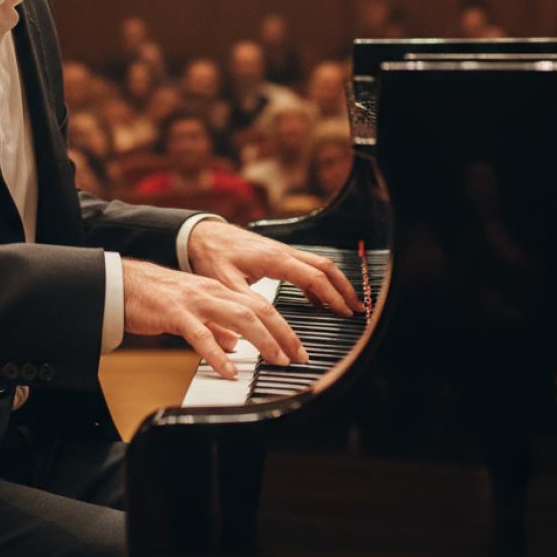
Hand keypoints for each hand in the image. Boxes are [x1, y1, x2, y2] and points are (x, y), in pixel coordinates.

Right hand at [121, 258, 307, 380]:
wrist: (122, 285)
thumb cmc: (155, 298)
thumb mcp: (193, 309)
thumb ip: (215, 325)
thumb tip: (235, 344)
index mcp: (217, 290)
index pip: (259, 305)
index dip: (282, 326)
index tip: (297, 348)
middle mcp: (211, 291)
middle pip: (256, 309)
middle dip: (282, 333)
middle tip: (298, 357)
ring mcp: (194, 301)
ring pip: (238, 317)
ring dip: (262, 340)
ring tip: (276, 361)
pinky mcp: (175, 313)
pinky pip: (201, 335)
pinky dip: (218, 354)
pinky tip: (230, 371)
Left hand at [187, 219, 361, 316]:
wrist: (200, 235)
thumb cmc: (211, 255)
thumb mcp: (226, 282)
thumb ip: (248, 301)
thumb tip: (267, 321)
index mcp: (274, 258)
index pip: (313, 277)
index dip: (331, 296)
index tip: (343, 315)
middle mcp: (282, 252)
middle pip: (324, 267)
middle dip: (343, 289)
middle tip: (356, 311)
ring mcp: (281, 251)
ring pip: (318, 264)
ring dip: (335, 284)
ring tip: (346, 307)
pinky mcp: (276, 255)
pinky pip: (306, 266)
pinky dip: (319, 283)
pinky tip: (319, 300)